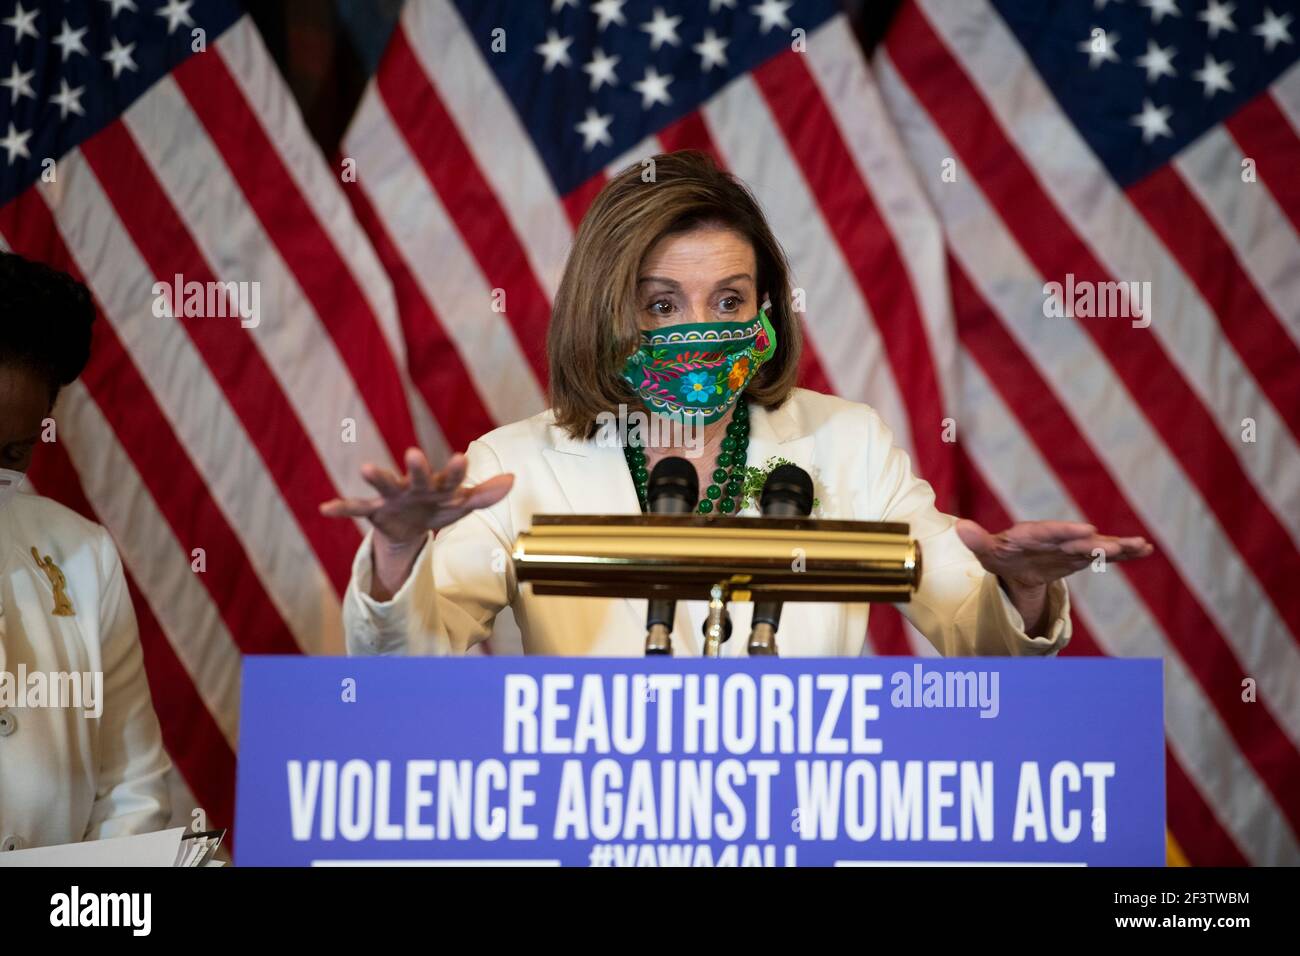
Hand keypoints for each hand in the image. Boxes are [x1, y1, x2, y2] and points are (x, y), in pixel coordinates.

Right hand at [319, 449, 513, 598]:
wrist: (408, 527)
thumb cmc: (437, 508)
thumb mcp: (460, 506)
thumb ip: (484, 495)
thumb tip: (513, 479)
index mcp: (438, 486)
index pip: (450, 478)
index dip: (456, 471)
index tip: (462, 457)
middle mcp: (414, 486)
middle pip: (418, 477)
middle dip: (417, 468)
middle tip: (414, 453)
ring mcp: (393, 496)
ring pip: (384, 486)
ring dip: (377, 477)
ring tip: (365, 468)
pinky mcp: (375, 510)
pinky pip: (356, 508)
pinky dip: (341, 508)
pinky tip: (325, 509)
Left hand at [955, 519, 1152, 633]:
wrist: (1015, 562)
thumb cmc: (1001, 555)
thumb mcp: (988, 552)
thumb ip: (977, 542)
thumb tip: (959, 528)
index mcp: (1031, 534)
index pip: (1048, 532)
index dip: (1067, 532)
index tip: (1087, 530)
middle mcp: (1056, 537)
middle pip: (1077, 540)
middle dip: (1097, 543)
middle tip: (1118, 546)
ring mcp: (1071, 546)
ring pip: (1097, 545)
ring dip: (1118, 546)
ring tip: (1141, 546)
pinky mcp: (1082, 555)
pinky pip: (1105, 554)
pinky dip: (1124, 553)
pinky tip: (1145, 550)